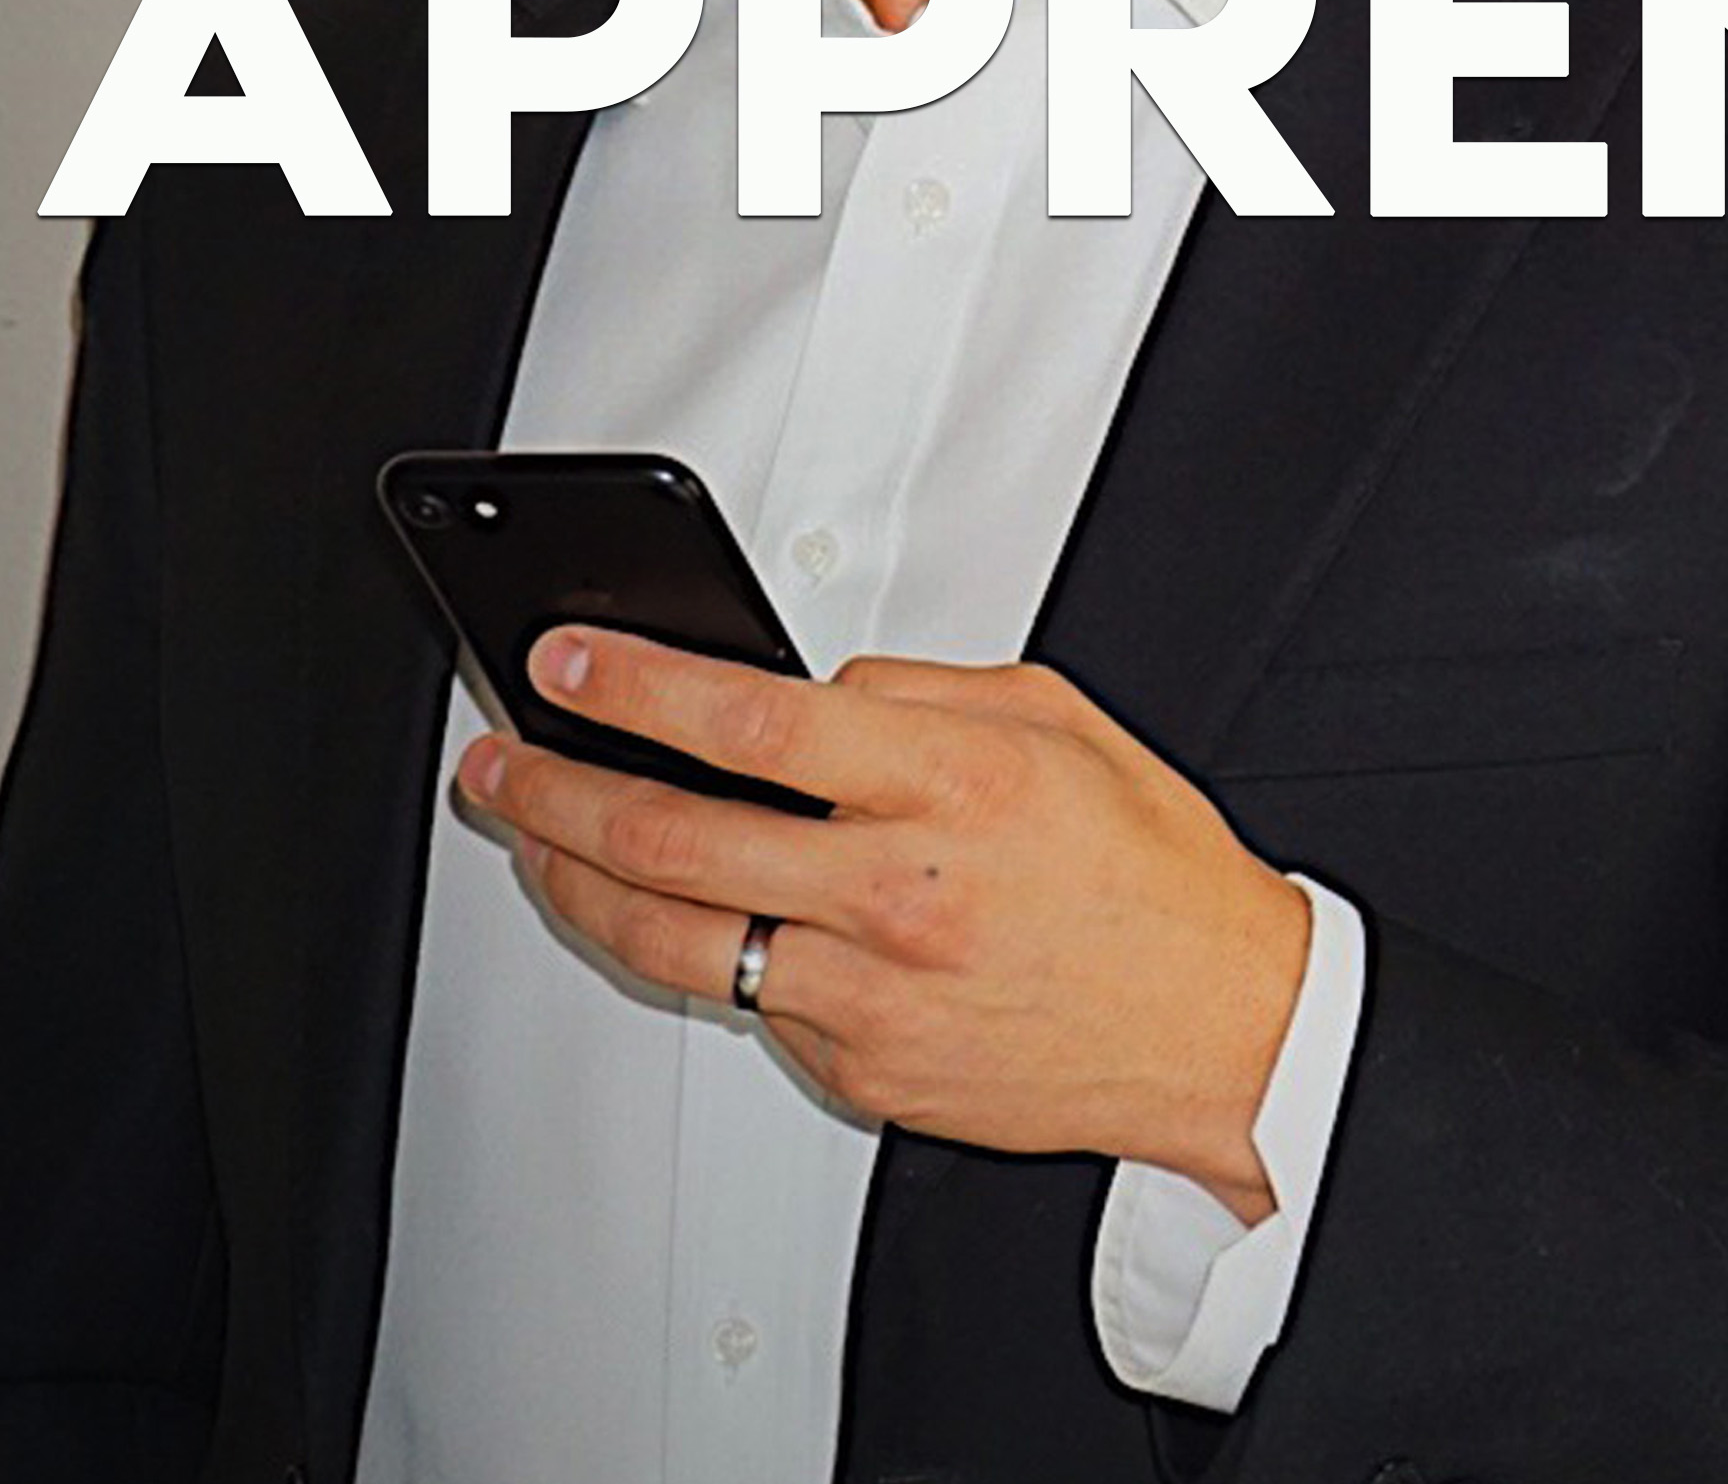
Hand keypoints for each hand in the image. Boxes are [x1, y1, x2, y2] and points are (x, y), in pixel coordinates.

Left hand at [456, 631, 1309, 1220]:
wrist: (1221, 1028)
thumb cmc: (1152, 874)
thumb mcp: (1058, 718)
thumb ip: (919, 693)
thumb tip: (806, 695)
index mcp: (951, 787)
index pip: (749, 724)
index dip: (636, 685)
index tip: (570, 661)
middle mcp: (898, 894)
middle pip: (671, 837)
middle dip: (556, 788)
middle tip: (503, 759)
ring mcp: (870, 997)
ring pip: (671, 939)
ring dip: (574, 881)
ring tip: (534, 841)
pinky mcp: (862, 1071)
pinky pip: (751, 1005)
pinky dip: (698, 953)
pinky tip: (668, 916)